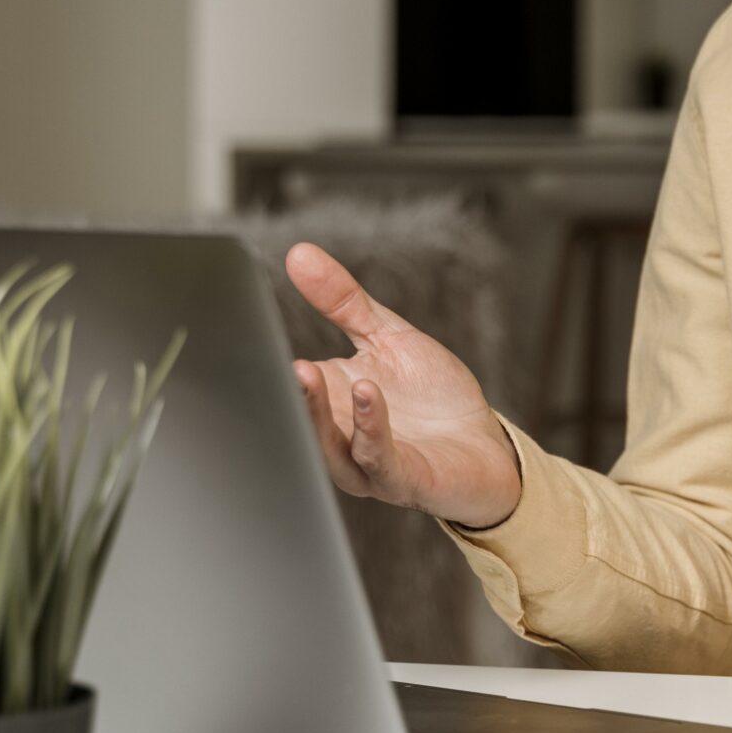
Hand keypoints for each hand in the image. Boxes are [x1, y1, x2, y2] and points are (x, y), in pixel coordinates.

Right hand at [285, 242, 522, 528]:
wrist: (484, 445)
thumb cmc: (432, 395)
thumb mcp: (386, 336)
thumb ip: (343, 301)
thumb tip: (299, 253)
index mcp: (328, 402)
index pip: (284, 384)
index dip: (264, 363)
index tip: (247, 330)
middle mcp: (338, 437)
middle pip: (298, 419)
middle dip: (287, 391)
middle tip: (276, 358)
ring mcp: (366, 463)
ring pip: (327, 447)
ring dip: (316, 413)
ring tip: (309, 372)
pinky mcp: (402, 479)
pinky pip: (378, 459)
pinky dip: (369, 429)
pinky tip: (367, 393)